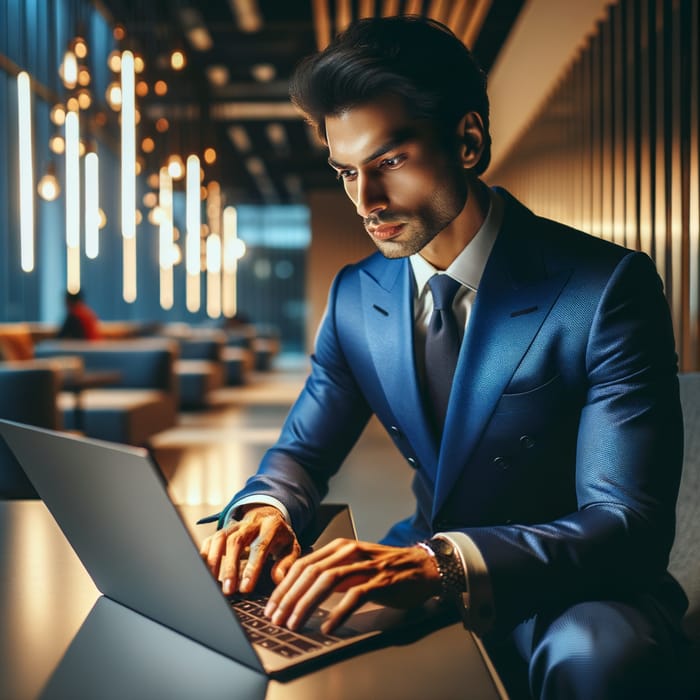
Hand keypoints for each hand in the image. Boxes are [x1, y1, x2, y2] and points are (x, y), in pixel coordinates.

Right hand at [199, 505, 300, 594]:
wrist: (270, 515)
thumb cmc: (280, 537)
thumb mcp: (291, 547)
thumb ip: (287, 562)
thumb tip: (278, 579)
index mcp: (271, 526)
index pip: (260, 547)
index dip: (252, 568)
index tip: (245, 588)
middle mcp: (251, 523)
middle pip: (236, 541)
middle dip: (230, 567)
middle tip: (228, 590)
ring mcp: (235, 525)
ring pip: (220, 537)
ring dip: (214, 560)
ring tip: (211, 581)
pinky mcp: (224, 529)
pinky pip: (211, 538)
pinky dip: (205, 553)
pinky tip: (203, 570)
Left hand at [264, 538, 440, 633]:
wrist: (421, 567)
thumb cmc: (384, 568)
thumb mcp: (353, 565)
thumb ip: (330, 572)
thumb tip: (299, 591)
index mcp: (339, 546)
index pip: (303, 565)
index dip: (284, 586)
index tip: (272, 607)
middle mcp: (349, 552)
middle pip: (311, 572)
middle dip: (290, 597)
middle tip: (276, 619)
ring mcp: (365, 565)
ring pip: (328, 581)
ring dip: (307, 604)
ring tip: (295, 623)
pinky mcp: (380, 581)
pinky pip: (355, 596)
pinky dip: (338, 612)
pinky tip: (327, 626)